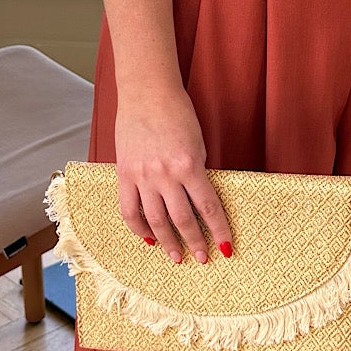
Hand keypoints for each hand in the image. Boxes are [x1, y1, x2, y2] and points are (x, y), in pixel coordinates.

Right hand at [113, 87, 234, 265]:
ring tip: (175, 256)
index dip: (218, 230)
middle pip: (182, 219)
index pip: (208, 207)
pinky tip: (147, 238)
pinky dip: (138, 228)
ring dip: (167, 242)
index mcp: (189, 165)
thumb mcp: (197, 144)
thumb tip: (199, 202)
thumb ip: (196, 173)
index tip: (225, 247)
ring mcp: (142, 176)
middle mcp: (165, 174)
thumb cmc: (177, 113)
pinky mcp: (124, 174)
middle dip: (194, 242)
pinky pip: (129, 209)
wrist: (146, 93)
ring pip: (155, 220)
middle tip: (201, 258)